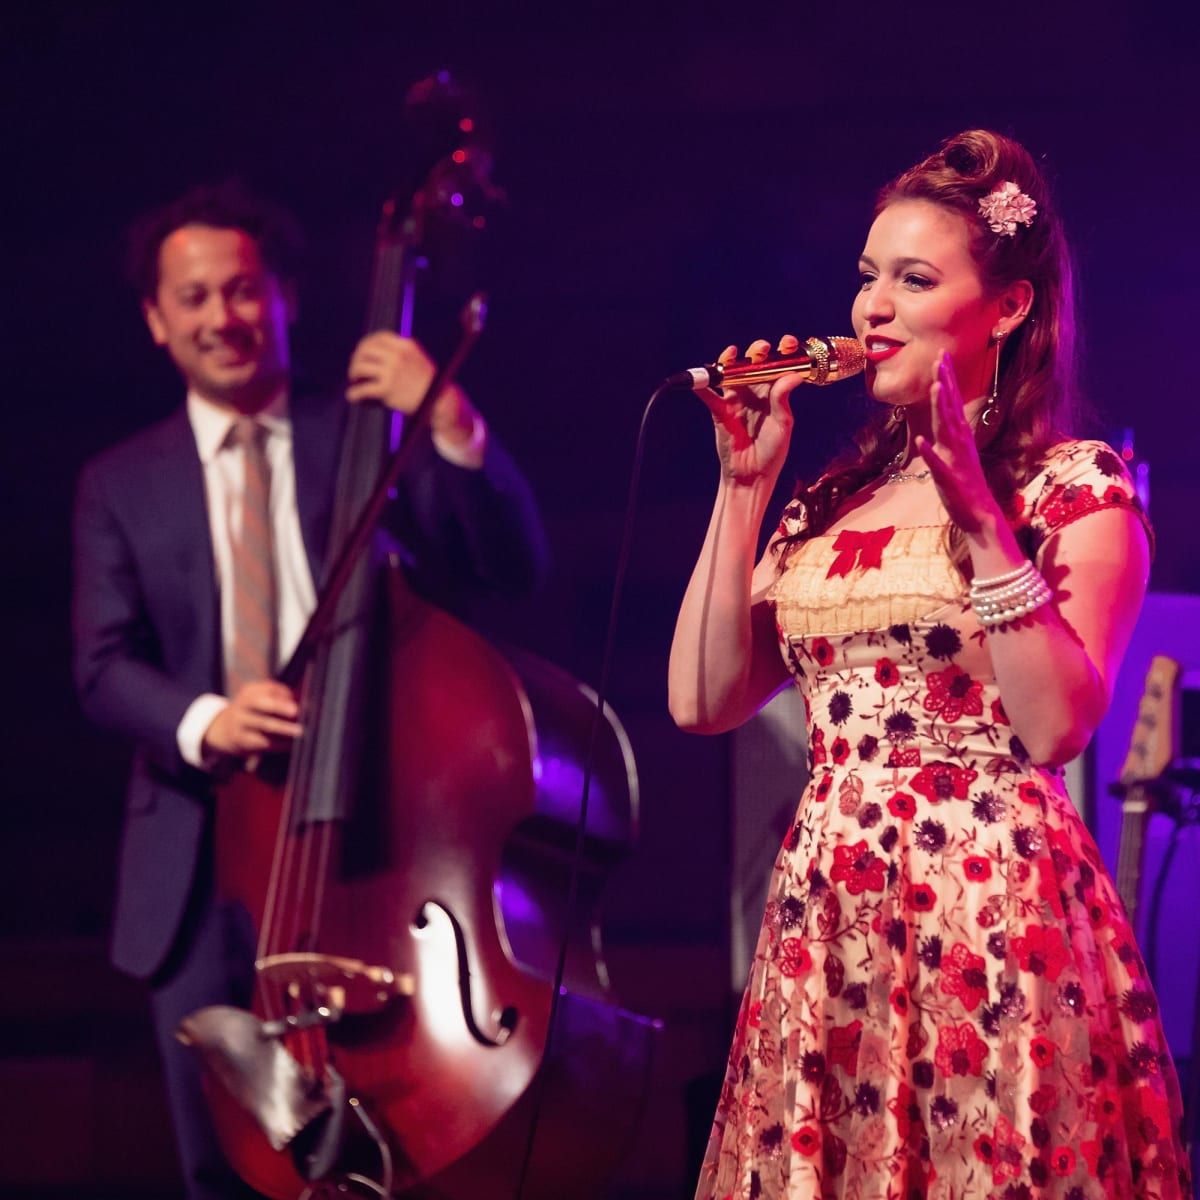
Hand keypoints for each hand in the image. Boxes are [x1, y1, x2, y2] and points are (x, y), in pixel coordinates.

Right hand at [202, 681, 301, 762]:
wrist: (224, 729)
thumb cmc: (255, 711)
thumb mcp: (262, 698)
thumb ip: (281, 697)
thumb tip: (302, 703)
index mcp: (251, 690)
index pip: (269, 688)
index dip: (284, 695)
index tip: (298, 702)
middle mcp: (243, 703)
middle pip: (261, 703)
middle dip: (279, 707)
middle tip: (296, 711)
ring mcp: (240, 722)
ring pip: (263, 724)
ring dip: (283, 728)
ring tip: (299, 731)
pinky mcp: (241, 739)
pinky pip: (261, 741)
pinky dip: (278, 743)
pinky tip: (290, 744)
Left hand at [345, 331, 477, 446]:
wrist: (441, 402)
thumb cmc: (430, 385)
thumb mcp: (419, 360)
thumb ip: (402, 355)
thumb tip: (380, 354)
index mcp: (406, 346)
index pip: (378, 337)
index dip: (366, 344)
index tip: (362, 352)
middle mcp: (398, 356)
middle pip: (366, 349)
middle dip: (356, 358)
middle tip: (355, 369)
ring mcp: (392, 371)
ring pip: (361, 367)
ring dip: (353, 373)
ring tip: (354, 381)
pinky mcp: (387, 389)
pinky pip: (364, 389)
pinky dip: (354, 393)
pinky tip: (353, 397)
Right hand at [698, 334, 806, 484]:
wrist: (751, 476)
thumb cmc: (772, 452)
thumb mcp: (782, 425)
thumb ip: (783, 400)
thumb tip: (793, 375)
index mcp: (774, 392)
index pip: (779, 365)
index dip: (783, 350)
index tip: (787, 343)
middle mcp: (755, 391)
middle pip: (753, 363)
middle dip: (757, 351)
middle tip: (761, 349)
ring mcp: (736, 399)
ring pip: (731, 373)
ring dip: (729, 361)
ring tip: (731, 355)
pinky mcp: (720, 411)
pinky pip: (709, 396)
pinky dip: (701, 387)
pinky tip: (699, 380)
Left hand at [913, 352, 1006, 535]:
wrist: (979, 514)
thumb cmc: (965, 484)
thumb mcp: (956, 452)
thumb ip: (950, 433)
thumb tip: (944, 414)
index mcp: (960, 436)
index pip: (952, 402)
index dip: (946, 379)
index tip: (940, 356)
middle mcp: (959, 443)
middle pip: (950, 408)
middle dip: (944, 382)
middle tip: (939, 358)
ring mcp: (955, 459)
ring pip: (947, 430)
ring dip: (940, 409)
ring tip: (935, 388)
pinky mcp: (949, 479)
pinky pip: (938, 465)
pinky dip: (930, 453)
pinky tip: (921, 442)